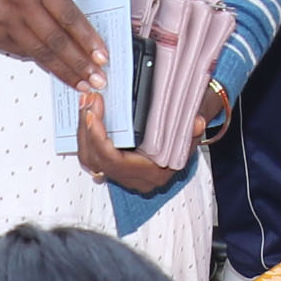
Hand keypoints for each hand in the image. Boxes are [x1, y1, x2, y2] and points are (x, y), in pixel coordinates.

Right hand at [0, 0, 107, 84]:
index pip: (68, 15)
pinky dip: (41, 63)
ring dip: (64, 71)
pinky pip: (22, 53)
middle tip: (99, 80)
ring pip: (40, 52)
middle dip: (80, 64)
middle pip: (56, 40)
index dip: (88, 38)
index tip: (104, 55)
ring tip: (82, 84)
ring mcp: (4, 23)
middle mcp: (20, 3)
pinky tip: (56, 72)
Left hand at [75, 90, 198, 195]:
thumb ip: (194, 130)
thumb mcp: (192, 132)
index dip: (98, 140)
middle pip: (96, 160)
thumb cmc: (186, 135)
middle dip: (86, 130)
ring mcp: (123, 175)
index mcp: (151, 174)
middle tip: (88, 101)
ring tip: (85, 103)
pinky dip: (87, 135)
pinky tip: (87, 114)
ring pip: (90, 159)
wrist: (185, 140)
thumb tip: (197, 123)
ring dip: (83, 131)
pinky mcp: (115, 167)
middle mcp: (134, 179)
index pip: (114, 162)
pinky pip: (93, 156)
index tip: (93, 116)